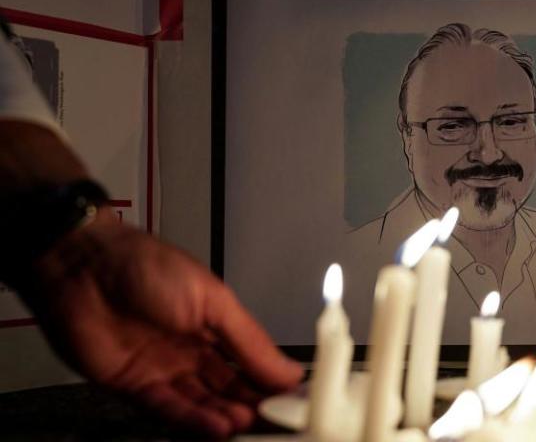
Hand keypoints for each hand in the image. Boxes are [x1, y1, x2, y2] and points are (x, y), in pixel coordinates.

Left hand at [17, 210, 302, 437]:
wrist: (84, 267)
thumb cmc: (143, 264)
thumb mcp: (214, 300)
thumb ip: (251, 340)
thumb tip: (287, 367)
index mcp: (215, 324)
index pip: (253, 362)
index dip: (273, 381)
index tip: (296, 398)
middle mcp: (191, 349)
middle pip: (230, 388)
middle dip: (254, 405)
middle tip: (278, 418)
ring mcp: (163, 369)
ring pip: (203, 403)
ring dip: (226, 416)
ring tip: (248, 423)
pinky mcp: (134, 386)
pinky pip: (169, 410)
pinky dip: (194, 421)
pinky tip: (217, 427)